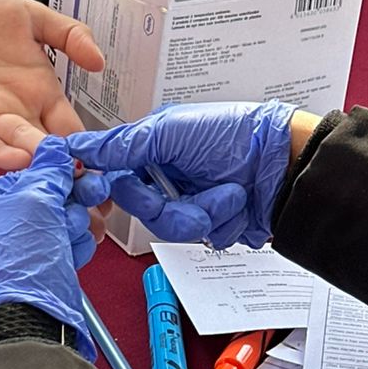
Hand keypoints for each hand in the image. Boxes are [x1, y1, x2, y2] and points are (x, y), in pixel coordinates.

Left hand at [0, 0, 104, 169]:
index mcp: (39, 90)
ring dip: (38, 162)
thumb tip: (100, 63)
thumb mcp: (30, 15)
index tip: (111, 166)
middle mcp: (18, 110)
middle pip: (49, 148)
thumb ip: (69, 34)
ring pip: (18, 147)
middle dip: (69, 171)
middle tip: (93, 192)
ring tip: (60, 173)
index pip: (71, 128)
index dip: (90, 147)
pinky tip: (18, 160)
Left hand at [0, 134, 97, 352]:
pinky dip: (77, 245)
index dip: (58, 172)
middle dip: (72, 200)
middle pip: (50, 196)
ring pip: (64, 219)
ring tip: (75, 232)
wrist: (33, 318)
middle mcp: (4, 226)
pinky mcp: (46, 265)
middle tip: (90, 197)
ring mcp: (26, 247)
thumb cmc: (20, 265)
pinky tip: (76, 251)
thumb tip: (55, 146)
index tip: (80, 170)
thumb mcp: (35, 202)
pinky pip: (69, 243)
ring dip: (77, 223)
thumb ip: (49, 170)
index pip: (30, 173)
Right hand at [50, 102, 297, 247]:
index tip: (108, 190)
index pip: (115, 174)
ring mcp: (190, 200)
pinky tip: (237, 201)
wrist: (286, 165)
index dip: (113, 186)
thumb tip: (81, 146)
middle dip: (168, 205)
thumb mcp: (172, 131)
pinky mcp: (213, 223)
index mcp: (153, 147)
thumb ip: (124, 144)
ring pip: (170, 227)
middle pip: (140, 208)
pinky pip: (201, 237)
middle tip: (187, 191)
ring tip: (227, 192)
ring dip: (202, 212)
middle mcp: (168, 175)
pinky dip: (222, 220)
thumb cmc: (236, 134)